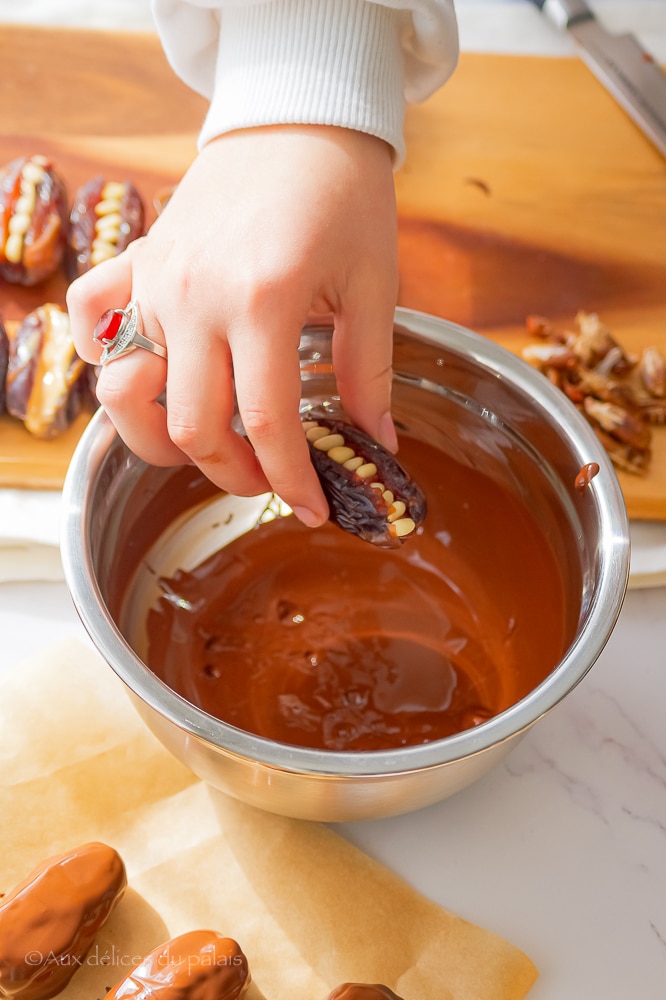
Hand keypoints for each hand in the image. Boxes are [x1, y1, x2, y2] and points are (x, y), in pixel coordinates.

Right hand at [67, 125, 398, 525]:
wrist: (299, 115)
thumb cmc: (345, 195)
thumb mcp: (374, 284)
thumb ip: (370, 373)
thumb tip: (377, 444)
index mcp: (265, 301)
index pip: (266, 422)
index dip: (290, 480)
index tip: (312, 510)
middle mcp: (196, 296)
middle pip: (191, 425)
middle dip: (232, 473)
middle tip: (270, 480)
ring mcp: (157, 278)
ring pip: (130, 392)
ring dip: (164, 438)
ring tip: (212, 442)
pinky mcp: (138, 260)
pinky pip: (88, 318)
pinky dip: (103, 357)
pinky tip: (146, 372)